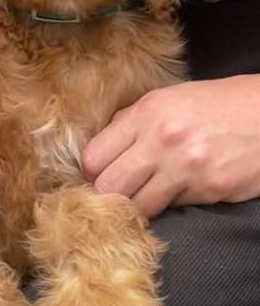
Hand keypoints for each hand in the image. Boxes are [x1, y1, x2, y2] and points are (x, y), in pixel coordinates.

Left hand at [81, 75, 259, 217]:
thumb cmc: (212, 103)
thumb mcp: (165, 98)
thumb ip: (130, 120)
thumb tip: (102, 143)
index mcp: (145, 114)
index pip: (94, 157)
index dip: (93, 169)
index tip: (99, 170)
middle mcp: (161, 141)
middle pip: (108, 187)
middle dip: (108, 191)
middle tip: (118, 186)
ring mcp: (185, 169)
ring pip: (138, 206)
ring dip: (138, 202)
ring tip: (146, 190)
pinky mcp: (208, 191)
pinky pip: (172, 207)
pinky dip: (170, 202)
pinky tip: (178, 186)